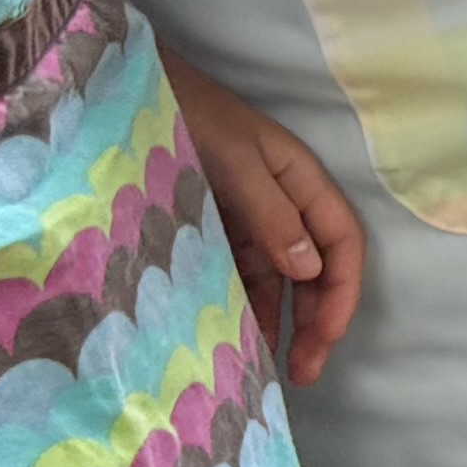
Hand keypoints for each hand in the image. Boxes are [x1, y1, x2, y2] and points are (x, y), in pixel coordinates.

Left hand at [159, 50, 363, 385]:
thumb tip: (310, 270)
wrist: (124, 94)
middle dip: (318, 322)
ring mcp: (251, 218)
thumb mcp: (234, 162)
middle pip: (318, 270)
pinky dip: (247, 308)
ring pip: (281, 281)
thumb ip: (272, 214)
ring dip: (284, 323)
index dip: (342, 293)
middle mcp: (285, 204)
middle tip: (305, 373)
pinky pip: (242, 276)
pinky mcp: (218, 229)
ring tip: (275, 373)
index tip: (326, 339)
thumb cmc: (186, 114)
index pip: (343, 244)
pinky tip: (240, 339)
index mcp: (302, 181)